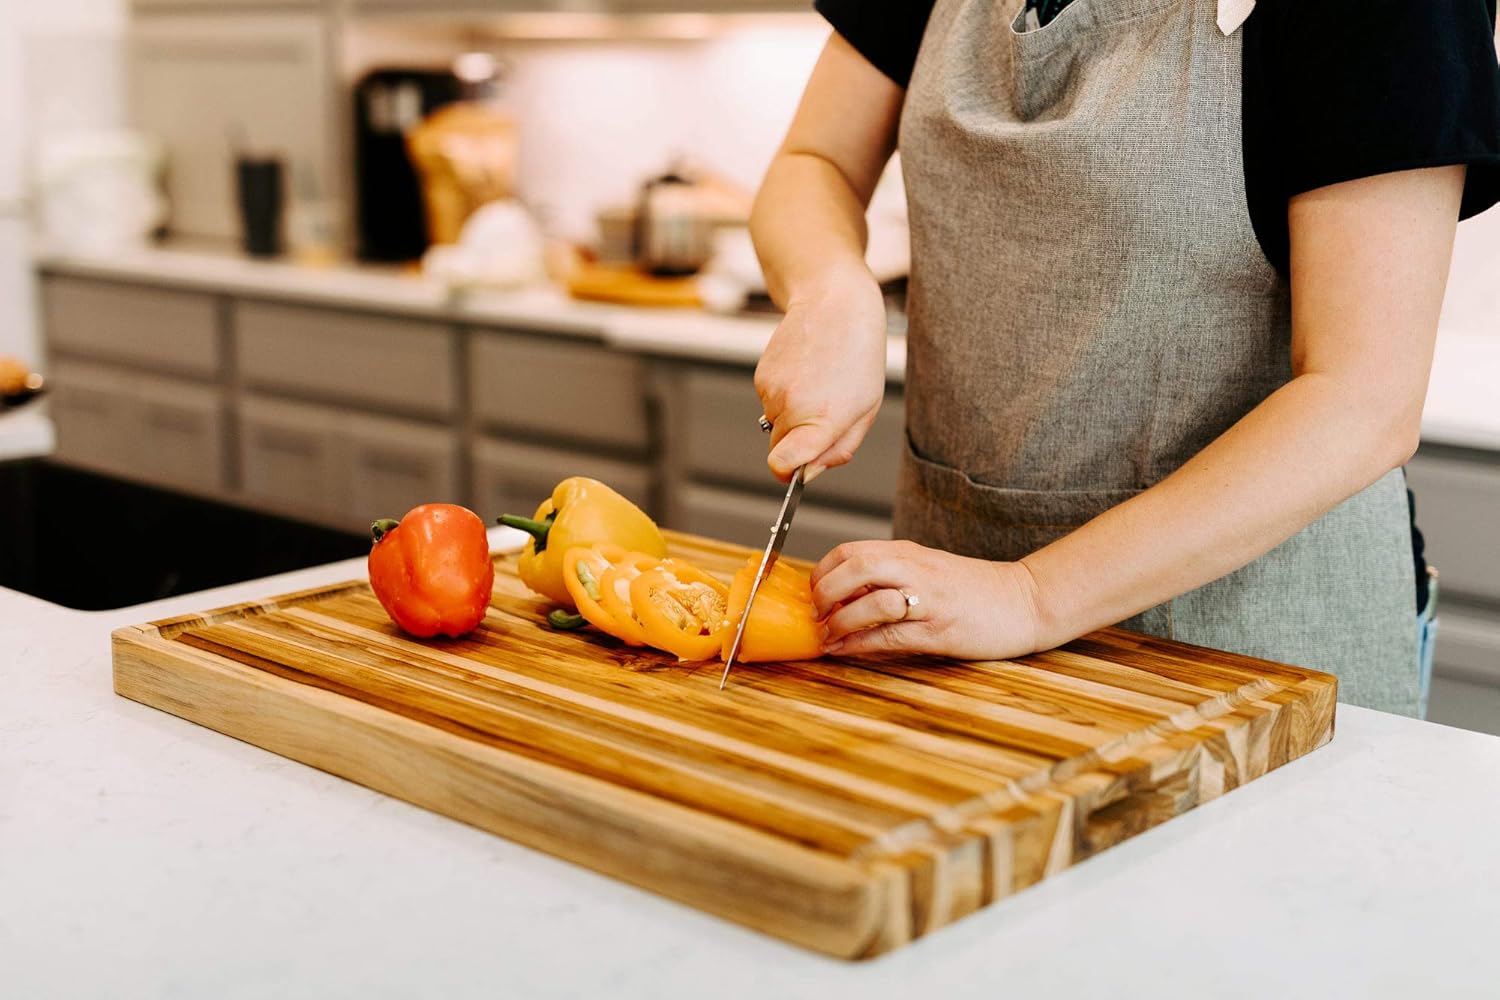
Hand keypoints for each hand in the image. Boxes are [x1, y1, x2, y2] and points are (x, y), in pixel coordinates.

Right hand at [754, 269, 887, 481]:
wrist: (835, 303)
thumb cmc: (859, 356)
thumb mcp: (865, 410)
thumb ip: (838, 449)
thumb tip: (809, 472)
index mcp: (822, 420)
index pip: (782, 465)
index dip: (788, 474)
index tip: (798, 470)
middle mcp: (790, 407)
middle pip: (779, 450)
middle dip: (797, 442)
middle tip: (824, 414)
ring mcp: (771, 390)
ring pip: (775, 424)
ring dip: (792, 414)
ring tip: (818, 383)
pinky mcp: (761, 375)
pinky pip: (769, 402)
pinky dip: (784, 394)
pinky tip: (805, 371)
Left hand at [811, 540, 1043, 659]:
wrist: (1026, 601)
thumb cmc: (974, 589)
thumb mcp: (928, 570)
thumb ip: (890, 575)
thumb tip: (843, 593)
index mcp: (909, 552)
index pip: (850, 551)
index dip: (822, 571)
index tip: (813, 593)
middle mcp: (916, 569)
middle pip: (854, 567)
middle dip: (824, 592)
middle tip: (815, 613)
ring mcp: (929, 599)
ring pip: (869, 602)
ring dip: (838, 621)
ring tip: (827, 636)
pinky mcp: (940, 630)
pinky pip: (889, 636)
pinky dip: (859, 644)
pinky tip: (845, 649)